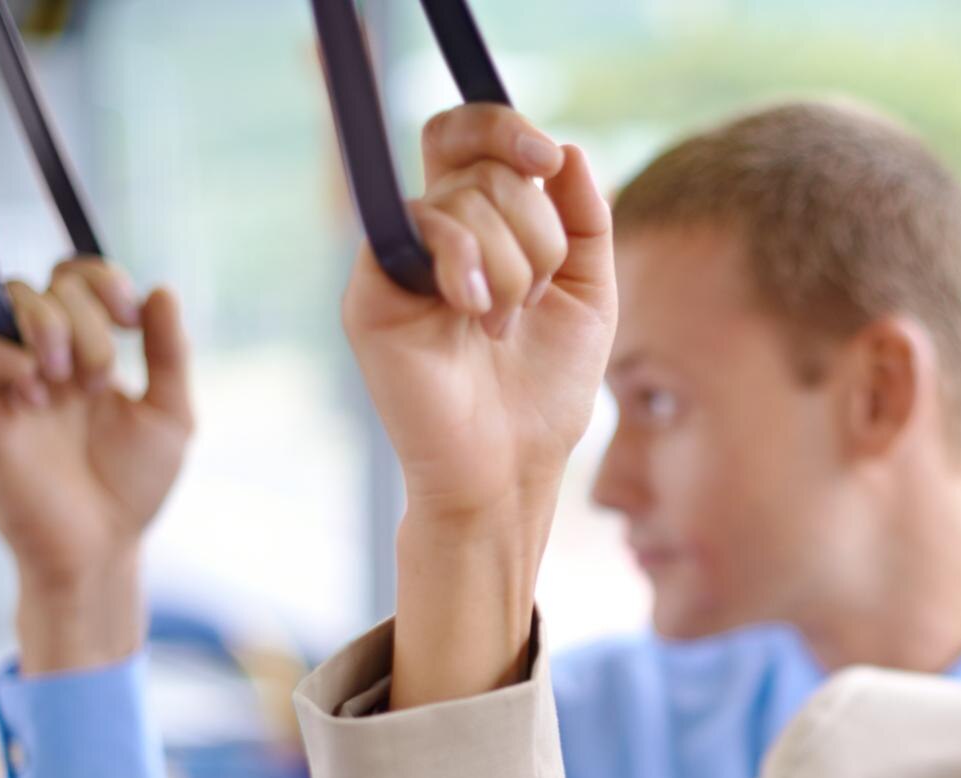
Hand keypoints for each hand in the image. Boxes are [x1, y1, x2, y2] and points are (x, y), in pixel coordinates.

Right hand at [0, 257, 192, 673]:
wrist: (99, 548)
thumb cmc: (133, 488)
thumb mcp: (169, 416)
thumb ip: (169, 354)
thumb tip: (162, 290)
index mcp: (90, 352)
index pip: (78, 278)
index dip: (102, 278)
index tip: (131, 316)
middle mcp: (48, 358)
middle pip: (47, 284)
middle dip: (85, 318)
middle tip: (101, 378)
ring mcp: (14, 380)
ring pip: (9, 302)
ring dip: (51, 326)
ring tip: (73, 380)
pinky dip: (14, 360)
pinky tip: (42, 397)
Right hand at [342, 105, 613, 523]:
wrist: (511, 467)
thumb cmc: (544, 391)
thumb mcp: (589, 294)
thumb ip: (586, 218)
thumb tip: (568, 150)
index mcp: (475, 225)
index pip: (471, 138)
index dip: (505, 128)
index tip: (546, 156)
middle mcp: (428, 234)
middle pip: (483, 167)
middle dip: (537, 231)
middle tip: (530, 301)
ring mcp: (397, 260)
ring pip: (466, 199)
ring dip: (514, 268)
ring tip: (501, 328)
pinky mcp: (372, 291)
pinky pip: (424, 229)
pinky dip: (469, 264)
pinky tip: (475, 313)